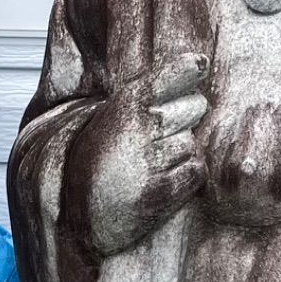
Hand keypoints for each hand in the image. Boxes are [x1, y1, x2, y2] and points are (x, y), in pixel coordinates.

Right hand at [64, 53, 208, 255]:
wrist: (80, 217)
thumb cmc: (101, 164)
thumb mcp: (110, 121)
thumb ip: (144, 98)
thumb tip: (198, 67)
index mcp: (122, 108)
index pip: (167, 76)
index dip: (189, 68)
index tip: (201, 64)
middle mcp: (138, 130)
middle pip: (194, 107)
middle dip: (187, 117)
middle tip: (159, 135)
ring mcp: (150, 161)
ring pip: (193, 142)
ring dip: (181, 152)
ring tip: (152, 164)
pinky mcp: (162, 192)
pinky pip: (196, 171)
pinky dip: (187, 175)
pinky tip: (162, 180)